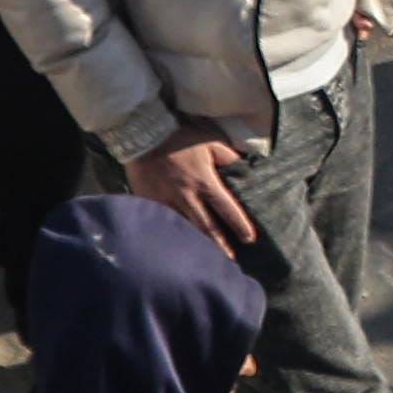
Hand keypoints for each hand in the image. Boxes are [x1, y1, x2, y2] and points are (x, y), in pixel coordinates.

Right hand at [128, 133, 257, 255]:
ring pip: (184, 227)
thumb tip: (242, 165)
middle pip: (207, 227)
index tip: (249, 239)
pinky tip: (177, 244)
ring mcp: (166, 199)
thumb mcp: (210, 140)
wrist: (142, 133)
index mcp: (205, 182)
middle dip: (219, 245)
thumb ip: (228, 156)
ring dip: (196, 243)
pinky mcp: (149, 199)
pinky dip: (172, 233)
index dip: (240, 226)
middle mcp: (187, 195)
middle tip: (229, 260)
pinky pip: (162, 220)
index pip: (227, 209)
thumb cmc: (179, 136)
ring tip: (205, 258)